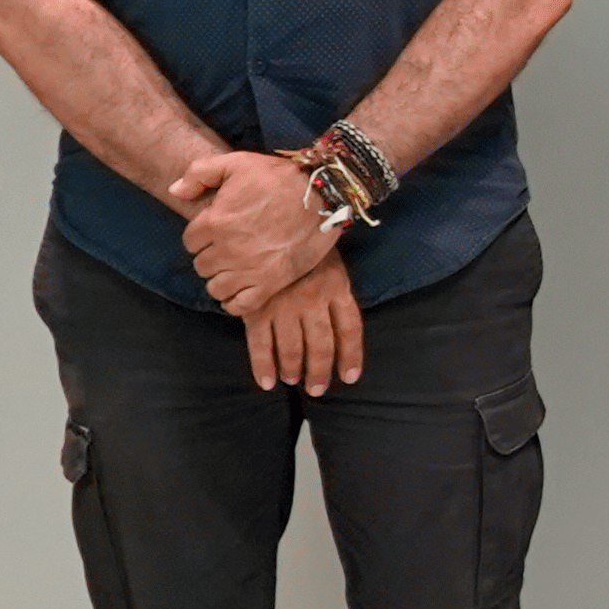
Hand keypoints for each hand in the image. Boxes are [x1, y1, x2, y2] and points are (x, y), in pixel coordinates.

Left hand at [168, 147, 333, 312]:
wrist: (323, 194)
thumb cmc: (279, 177)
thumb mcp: (236, 162)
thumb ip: (199, 173)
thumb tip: (174, 192)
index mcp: (214, 221)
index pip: (189, 242)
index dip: (201, 237)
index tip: (215, 232)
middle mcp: (227, 249)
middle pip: (201, 266)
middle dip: (211, 258)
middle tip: (227, 249)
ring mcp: (249, 269)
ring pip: (216, 288)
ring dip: (221, 280)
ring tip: (234, 269)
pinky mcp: (271, 283)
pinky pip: (240, 305)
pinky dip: (235, 302)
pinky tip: (241, 289)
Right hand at [240, 251, 363, 392]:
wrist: (272, 219)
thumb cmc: (305, 242)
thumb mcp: (330, 261)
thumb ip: (337, 291)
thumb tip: (342, 324)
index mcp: (336, 287)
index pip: (350, 330)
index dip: (351, 356)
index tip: (349, 377)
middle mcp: (313, 301)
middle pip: (322, 346)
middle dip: (319, 372)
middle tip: (317, 389)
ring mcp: (284, 306)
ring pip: (292, 349)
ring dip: (294, 370)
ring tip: (294, 381)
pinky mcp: (257, 308)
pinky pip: (260, 344)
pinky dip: (263, 366)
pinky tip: (267, 382)